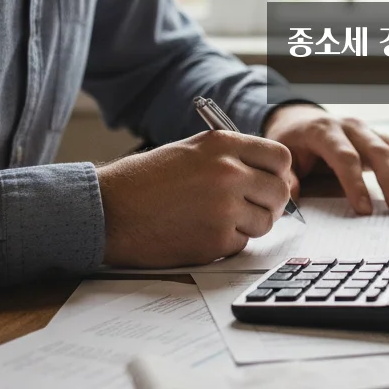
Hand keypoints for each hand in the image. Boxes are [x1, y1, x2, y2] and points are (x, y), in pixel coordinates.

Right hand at [98, 130, 292, 266]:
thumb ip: (233, 157)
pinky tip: (202, 231)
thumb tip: (269, 174)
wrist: (108, 209)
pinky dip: (228, 242)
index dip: (279, 172)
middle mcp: (229, 173)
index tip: (271, 181)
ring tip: (221, 219)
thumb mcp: (192, 150)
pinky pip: (242, 243)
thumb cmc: (145, 180)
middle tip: (254, 207)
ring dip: (250, 224)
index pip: (281, 158)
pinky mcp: (215, 240)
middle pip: (280, 192)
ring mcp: (224, 208)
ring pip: (265, 222)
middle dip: (271, 202)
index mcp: (224, 145)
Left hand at [264, 104, 388, 214]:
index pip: (345, 156)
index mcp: (324, 131)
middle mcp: (351, 126)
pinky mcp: (382, 136)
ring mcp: (370, 129)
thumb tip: (293, 198)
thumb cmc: (293, 142)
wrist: (301, 119)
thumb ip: (288, 177)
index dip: (355, 183)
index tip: (364, 210)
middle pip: (378, 150)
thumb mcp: (283, 156)